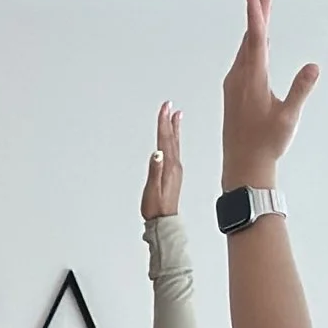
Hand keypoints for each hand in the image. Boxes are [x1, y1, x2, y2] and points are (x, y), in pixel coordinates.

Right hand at [141, 101, 182, 225]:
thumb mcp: (153, 189)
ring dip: (174, 129)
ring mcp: (175, 169)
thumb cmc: (156, 207)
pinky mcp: (173, 173)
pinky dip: (173, 140)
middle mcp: (174, 165)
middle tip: (168, 106)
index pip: (165, 140)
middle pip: (171, 138)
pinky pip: (175, 150)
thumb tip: (157, 153)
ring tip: (175, 116)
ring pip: (174, 143)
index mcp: (169, 166)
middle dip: (169, 121)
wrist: (164, 221)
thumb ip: (154, 171)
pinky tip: (172, 139)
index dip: (163, 123)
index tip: (164, 108)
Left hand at [221, 0, 318, 189]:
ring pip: (245, 49)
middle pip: (250, 38)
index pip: (256, 41)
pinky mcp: (233, 93)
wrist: (243, 165)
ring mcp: (234, 85)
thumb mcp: (288, 117)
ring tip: (261, 7)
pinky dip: (251, 45)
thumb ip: (300, 89)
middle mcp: (239, 79)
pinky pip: (242, 61)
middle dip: (258, 13)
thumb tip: (314, 66)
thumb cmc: (265, 144)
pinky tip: (256, 43)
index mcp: (252, 81)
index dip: (257, 16)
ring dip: (254, 28)